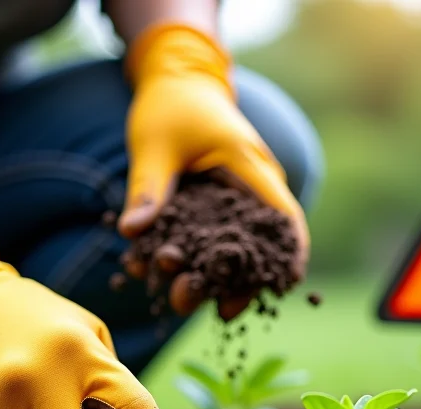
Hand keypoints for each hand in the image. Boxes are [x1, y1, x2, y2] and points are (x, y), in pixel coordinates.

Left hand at [118, 23, 309, 316]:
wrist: (173, 85)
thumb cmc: (171, 106)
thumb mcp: (155, 145)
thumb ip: (147, 189)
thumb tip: (131, 233)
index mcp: (249, 168)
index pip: (283, 217)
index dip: (290, 254)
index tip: (285, 286)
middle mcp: (248, 189)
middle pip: (256, 247)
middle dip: (239, 283)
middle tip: (217, 311)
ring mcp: (230, 202)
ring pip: (230, 251)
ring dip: (209, 280)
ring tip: (175, 300)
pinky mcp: (210, 211)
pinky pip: (205, 244)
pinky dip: (187, 262)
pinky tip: (156, 276)